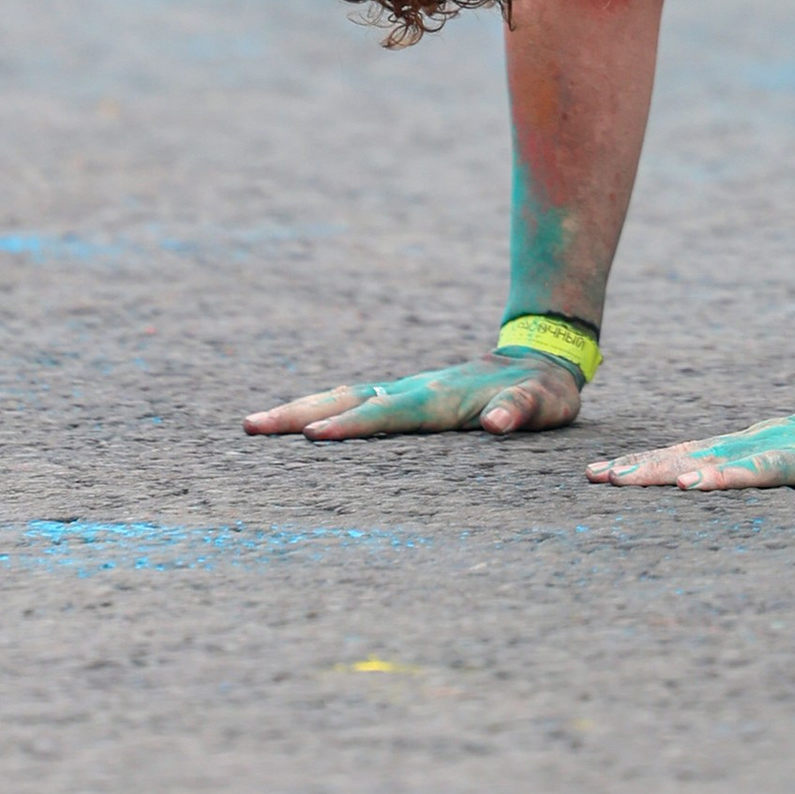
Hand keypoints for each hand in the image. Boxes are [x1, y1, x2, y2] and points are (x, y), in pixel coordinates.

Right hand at [245, 352, 583, 439]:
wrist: (540, 356)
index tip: (314, 438)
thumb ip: (519, 410)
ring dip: (302, 410)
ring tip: (257, 423)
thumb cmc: (543, 390)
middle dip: (300, 414)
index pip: (389, 415)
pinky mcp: (407, 397)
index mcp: (440, 397)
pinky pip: (358, 403)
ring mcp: (408, 391)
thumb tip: (496, 424)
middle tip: (252, 426)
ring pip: (346, 398)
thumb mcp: (542, 403)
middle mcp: (415, 390)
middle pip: (349, 400)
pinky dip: (323, 411)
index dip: (353, 427)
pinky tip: (298, 424)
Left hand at [587, 404, 794, 490]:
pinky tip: (692, 486)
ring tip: (623, 481)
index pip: (690, 454)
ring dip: (662, 472)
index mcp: (753, 444)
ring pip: (708, 461)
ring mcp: (775, 448)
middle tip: (592, 478)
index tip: (605, 474)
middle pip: (686, 456)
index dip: (647, 463)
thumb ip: (772, 462)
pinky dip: (720, 479)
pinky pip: (753, 472)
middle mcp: (755, 443)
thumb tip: (737, 472)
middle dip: (638, 468)